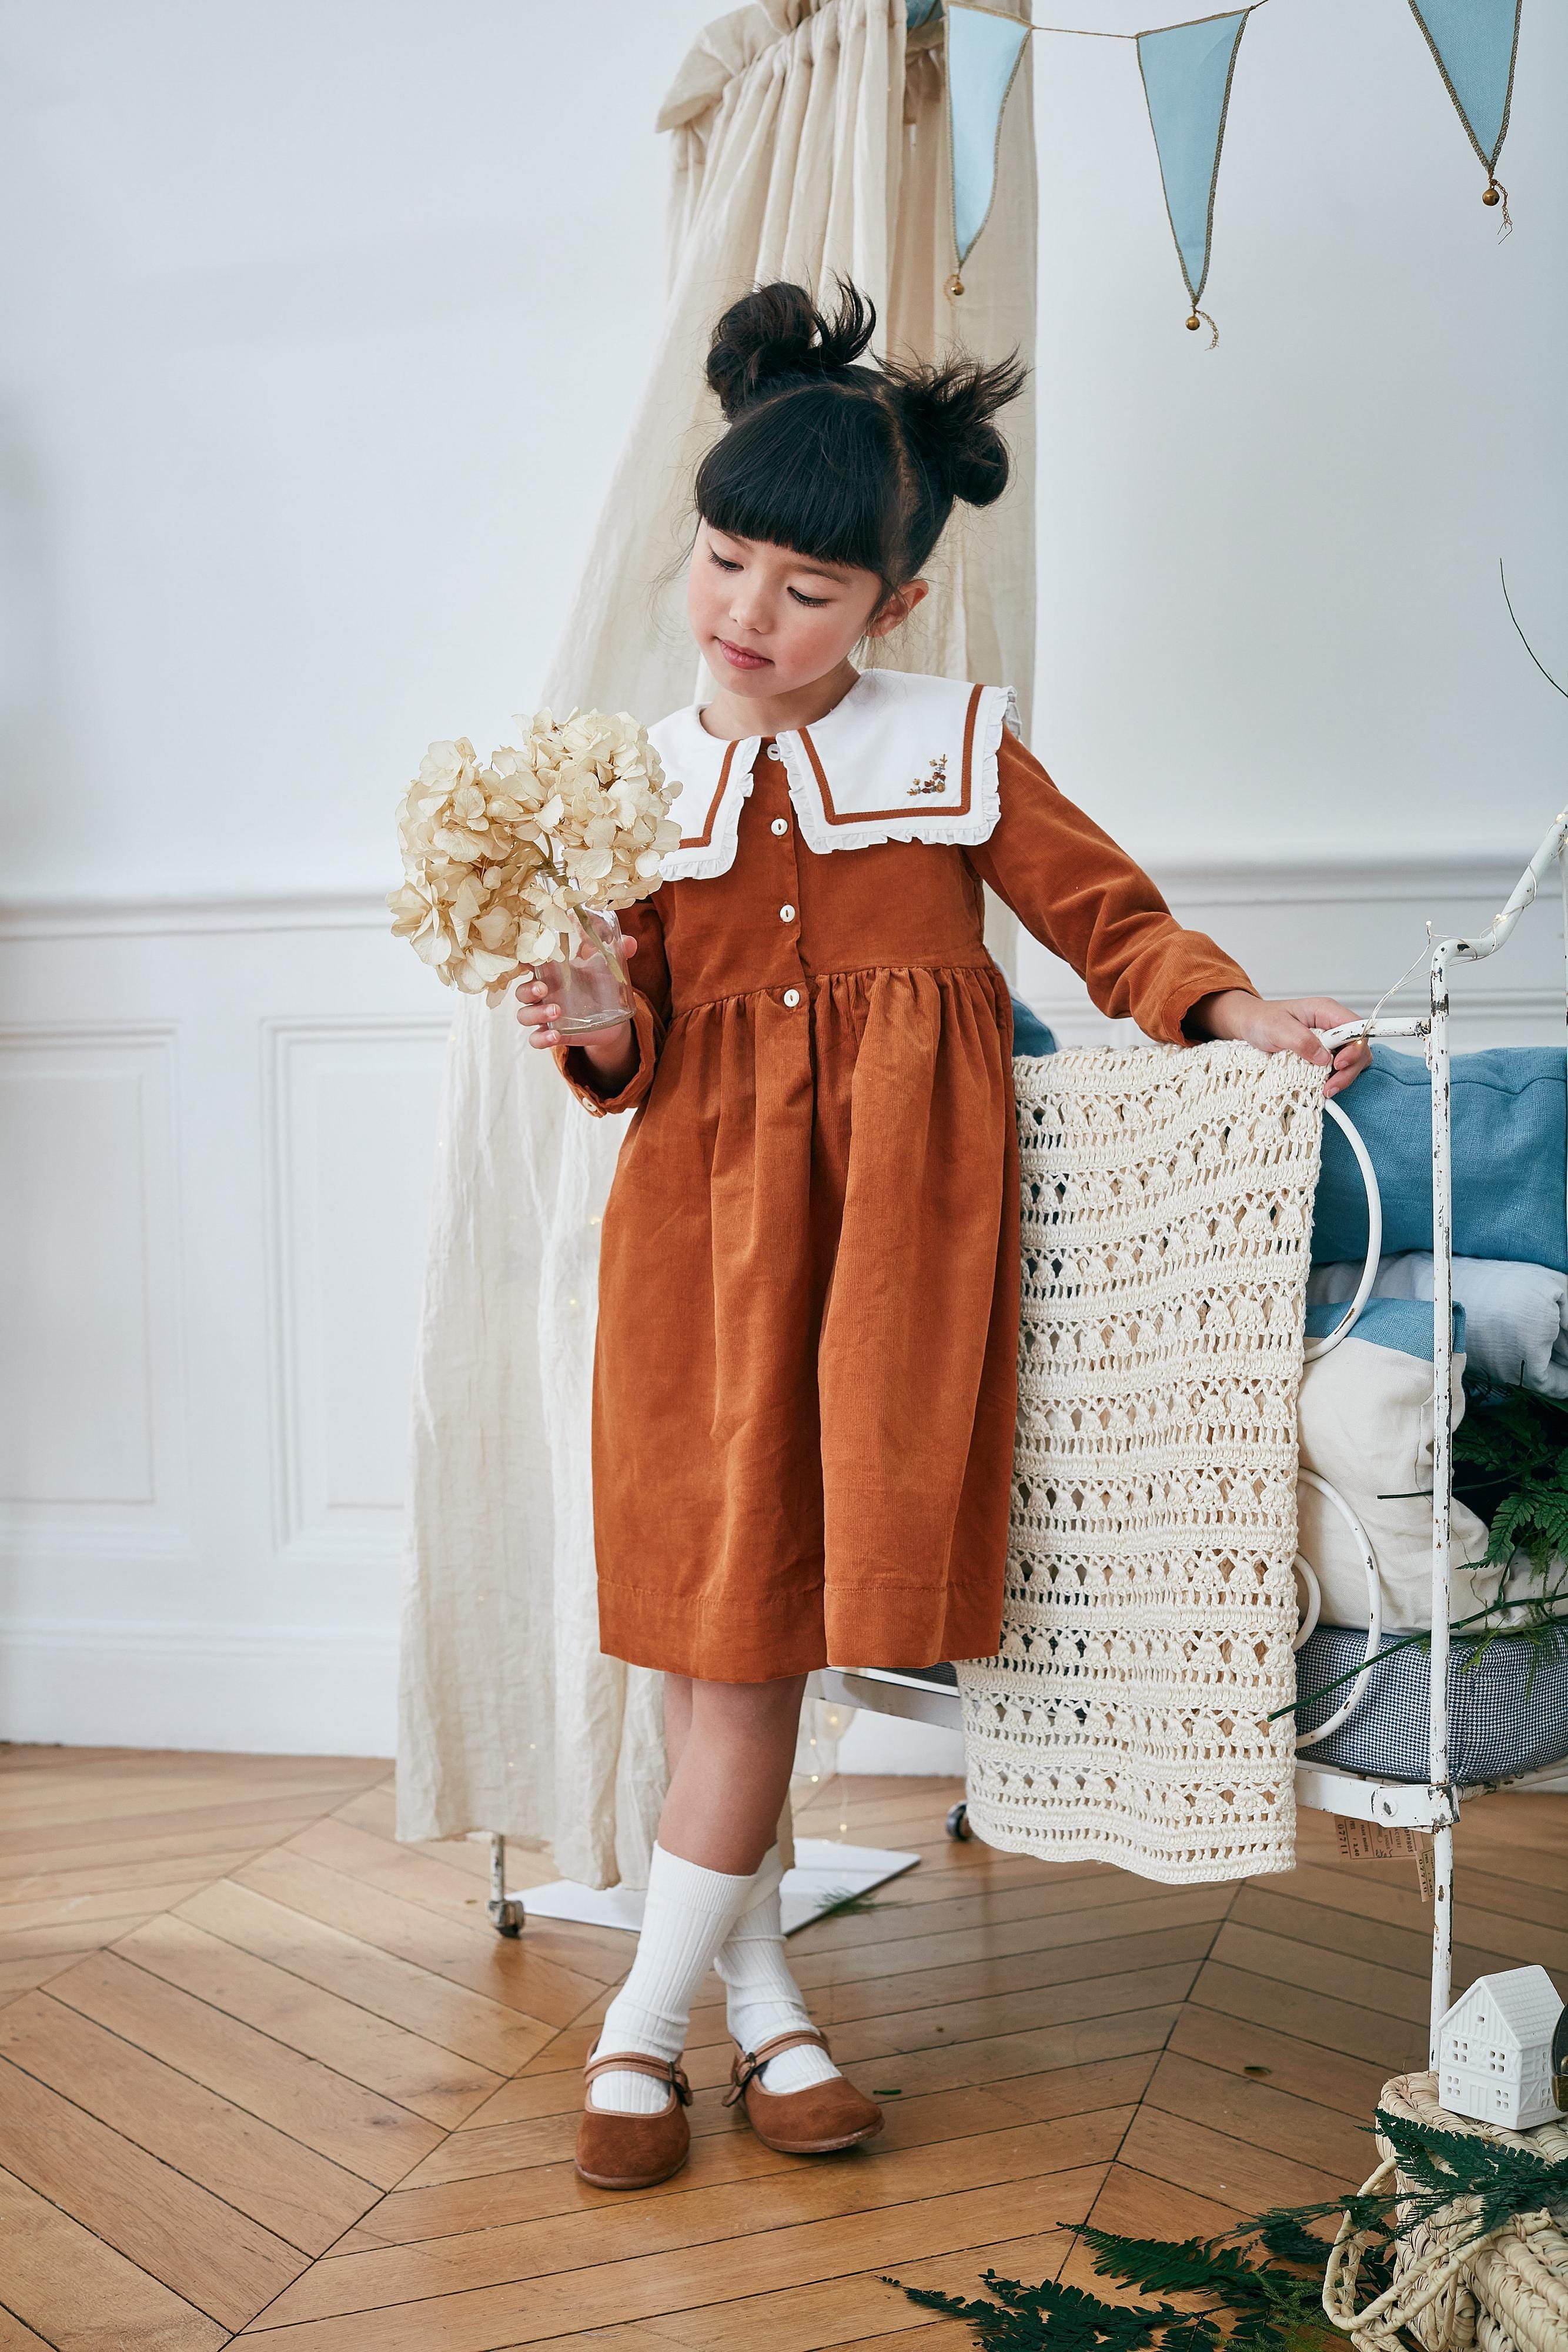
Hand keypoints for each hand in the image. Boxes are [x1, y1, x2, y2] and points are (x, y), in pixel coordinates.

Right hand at [514, 934, 639, 1089]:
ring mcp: (545, 1015)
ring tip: (557, 1011)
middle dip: (528, 989)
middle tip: (544, 988)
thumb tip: (630, 942)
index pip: (528, 963)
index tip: (527, 957)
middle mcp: (543, 994)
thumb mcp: (607, 968)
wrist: (613, 1018)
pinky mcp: (552, 1034)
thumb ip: (617, 952)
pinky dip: (542, 1038)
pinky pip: (536, 1039)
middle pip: (521, 991)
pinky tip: (556, 1036)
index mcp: (551, 972)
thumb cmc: (602, 984)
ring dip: (536, 1014)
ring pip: (524, 1016)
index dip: (523, 959)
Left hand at [1191, 990, 1370, 1099]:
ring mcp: (1329, 1041)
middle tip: (1330, 1086)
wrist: (1249, 1026)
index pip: (1356, 1028)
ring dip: (1342, 1078)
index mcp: (1325, 1011)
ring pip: (1351, 1061)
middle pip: (1358, 1048)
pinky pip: (1337, 1069)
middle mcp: (1332, 1026)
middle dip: (1349, 1069)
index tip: (1338, 1064)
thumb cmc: (1262, 1020)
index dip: (1354, 1047)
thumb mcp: (1277, 1028)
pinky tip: (1321, 1088)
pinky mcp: (1323, 1055)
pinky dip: (1332, 1080)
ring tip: (1325, 1090)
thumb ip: (1301, 1040)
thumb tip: (1324, 1057)